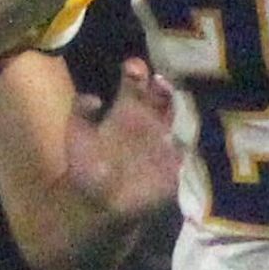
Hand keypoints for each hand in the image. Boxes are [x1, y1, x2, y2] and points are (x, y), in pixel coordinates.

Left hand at [65, 57, 184, 221]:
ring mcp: (164, 141)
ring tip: (176, 105)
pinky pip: (188, 150)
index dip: (136, 71)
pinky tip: (191, 133)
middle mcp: (149, 119)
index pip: (136, 83)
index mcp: (126, 109)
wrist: (97, 202)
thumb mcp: (77, 136)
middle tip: (159, 81)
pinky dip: (191, 142)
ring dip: (180, 110)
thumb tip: (94, 98)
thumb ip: (80, 113)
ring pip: (178, 117)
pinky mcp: (174, 163)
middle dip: (162, 85)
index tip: (133, 67)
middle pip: (162, 95)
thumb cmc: (86, 166)